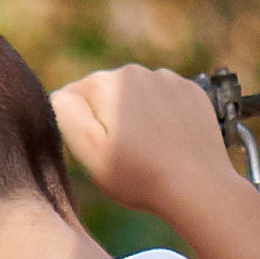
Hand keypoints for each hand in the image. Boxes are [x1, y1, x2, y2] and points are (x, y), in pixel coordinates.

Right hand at [51, 67, 241, 217]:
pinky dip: (162, 118)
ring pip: (136, 97)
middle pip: (106, 95)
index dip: (79, 127)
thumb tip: (61, 94)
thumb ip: (65, 114)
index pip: (73, 98)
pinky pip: (165, 101)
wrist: (198, 187)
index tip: (97, 151)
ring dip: (135, 118)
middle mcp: (139, 71)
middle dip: (107, 119)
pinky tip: (167, 143)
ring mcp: (170, 80)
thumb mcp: (87, 151)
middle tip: (121, 155)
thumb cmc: (139, 175)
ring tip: (147, 151)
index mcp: (108, 81)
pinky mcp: (193, 93)